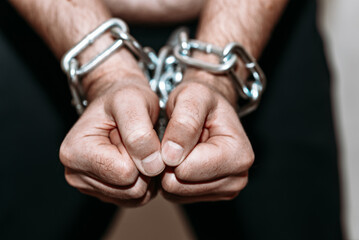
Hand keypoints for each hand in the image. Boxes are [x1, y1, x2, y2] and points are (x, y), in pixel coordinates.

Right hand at [59, 69, 164, 206]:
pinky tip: (135, 159)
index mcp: (75, 152)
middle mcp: (76, 173)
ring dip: (145, 173)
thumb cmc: (122, 98)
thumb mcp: (132, 102)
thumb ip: (140, 134)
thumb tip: (152, 167)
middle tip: (133, 140)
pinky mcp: (103, 192)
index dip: (139, 154)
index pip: (125, 173)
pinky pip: (135, 200)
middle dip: (143, 165)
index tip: (130, 132)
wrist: (118, 101)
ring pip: (135, 197)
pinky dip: (143, 181)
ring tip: (134, 148)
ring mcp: (89, 185)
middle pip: (131, 189)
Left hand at [160, 72, 253, 202]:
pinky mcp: (210, 195)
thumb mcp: (192, 96)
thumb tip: (172, 156)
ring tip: (179, 148)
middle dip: (169, 163)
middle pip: (179, 186)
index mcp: (238, 155)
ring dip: (168, 170)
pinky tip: (181, 158)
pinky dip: (172, 178)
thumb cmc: (202, 100)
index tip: (173, 133)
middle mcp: (237, 178)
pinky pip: (175, 196)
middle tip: (174, 140)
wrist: (208, 109)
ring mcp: (225, 190)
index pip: (187, 169)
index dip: (170, 151)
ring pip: (174, 193)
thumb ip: (184, 122)